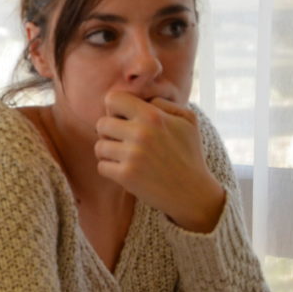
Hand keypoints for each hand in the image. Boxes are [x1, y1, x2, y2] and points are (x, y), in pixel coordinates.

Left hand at [94, 92, 224, 232]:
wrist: (193, 192)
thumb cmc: (189, 153)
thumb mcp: (187, 120)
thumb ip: (162, 103)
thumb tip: (139, 98)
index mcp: (153, 116)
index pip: (113, 99)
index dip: (115, 109)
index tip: (124, 120)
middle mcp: (141, 133)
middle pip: (101, 124)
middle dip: (109, 133)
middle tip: (124, 142)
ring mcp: (132, 155)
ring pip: (99, 146)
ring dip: (109, 153)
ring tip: (126, 157)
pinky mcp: (126, 175)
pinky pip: (102, 166)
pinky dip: (111, 170)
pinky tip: (127, 171)